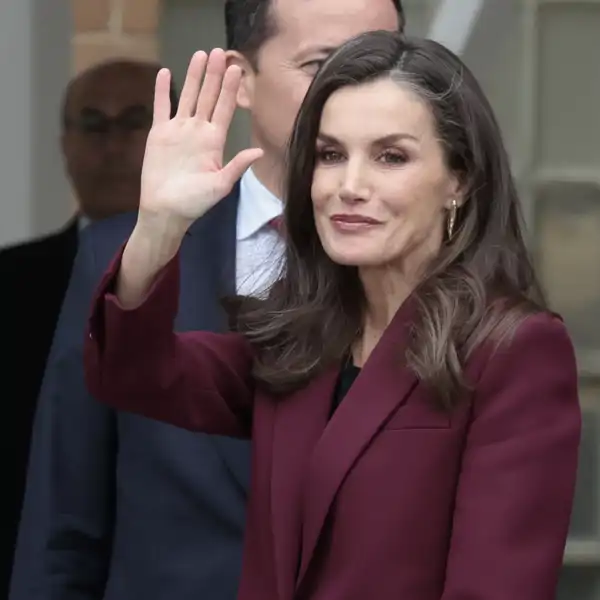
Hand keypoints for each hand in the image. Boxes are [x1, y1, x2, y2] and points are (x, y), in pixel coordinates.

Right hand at [138, 48, 262, 233]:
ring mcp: (179, 131)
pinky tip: (166, 73)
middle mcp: (198, 132)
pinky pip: (161, 107)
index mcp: (215, 142)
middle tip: (219, 52)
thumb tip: (259, 151)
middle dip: (214, 75)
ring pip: (187, 96)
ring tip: (199, 54)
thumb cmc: (195, 202)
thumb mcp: (220, 185)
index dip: (231, 89)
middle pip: (208, 97)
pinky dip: (163, 90)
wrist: (166, 210)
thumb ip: (237, 166)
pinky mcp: (159, 134)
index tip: (237, 68)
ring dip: (193, 76)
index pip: (225, 109)